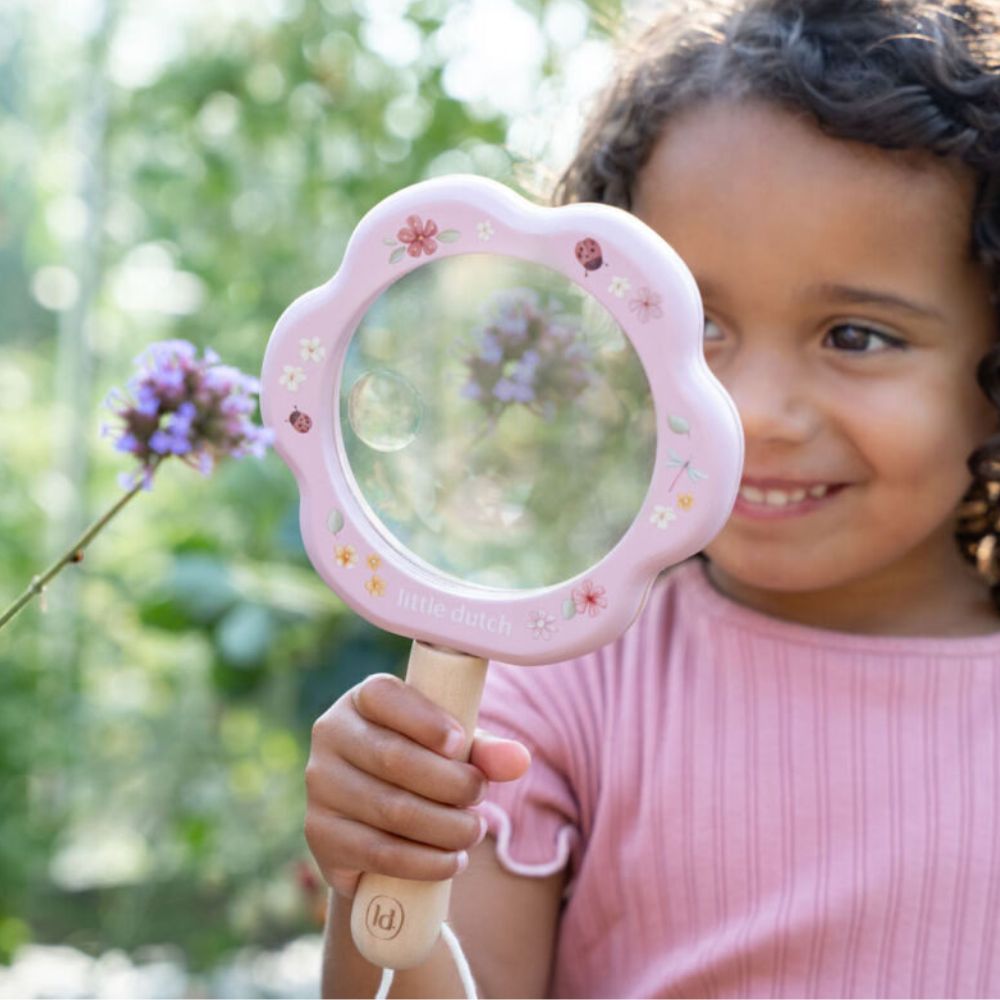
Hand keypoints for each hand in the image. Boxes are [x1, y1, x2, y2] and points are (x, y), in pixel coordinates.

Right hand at [305, 672, 530, 898]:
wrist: (372, 825)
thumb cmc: (420, 768)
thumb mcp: (450, 750)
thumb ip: (483, 750)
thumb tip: (520, 760)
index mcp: (362, 700)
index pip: (385, 696)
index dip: (424, 720)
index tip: (460, 743)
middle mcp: (331, 735)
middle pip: (394, 758)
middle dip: (449, 782)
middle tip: (480, 796)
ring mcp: (320, 786)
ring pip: (391, 809)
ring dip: (445, 826)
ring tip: (474, 831)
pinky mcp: (320, 834)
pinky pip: (379, 852)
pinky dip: (425, 861)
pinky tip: (453, 860)